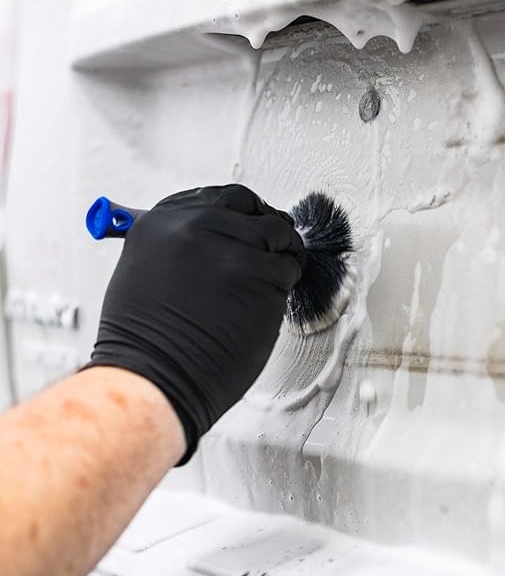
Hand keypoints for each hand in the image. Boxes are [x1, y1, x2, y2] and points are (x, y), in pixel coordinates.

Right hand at [87, 185, 304, 463]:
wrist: (153, 377)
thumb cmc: (145, 339)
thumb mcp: (144, 272)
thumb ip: (178, 244)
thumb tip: (214, 234)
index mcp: (162, 221)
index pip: (218, 197)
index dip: (243, 212)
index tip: (252, 222)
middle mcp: (195, 225)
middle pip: (251, 207)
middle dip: (266, 224)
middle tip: (274, 244)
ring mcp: (230, 248)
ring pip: (277, 234)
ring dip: (283, 253)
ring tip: (274, 276)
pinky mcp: (260, 275)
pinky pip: (289, 266)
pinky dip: (287, 280)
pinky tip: (271, 299)